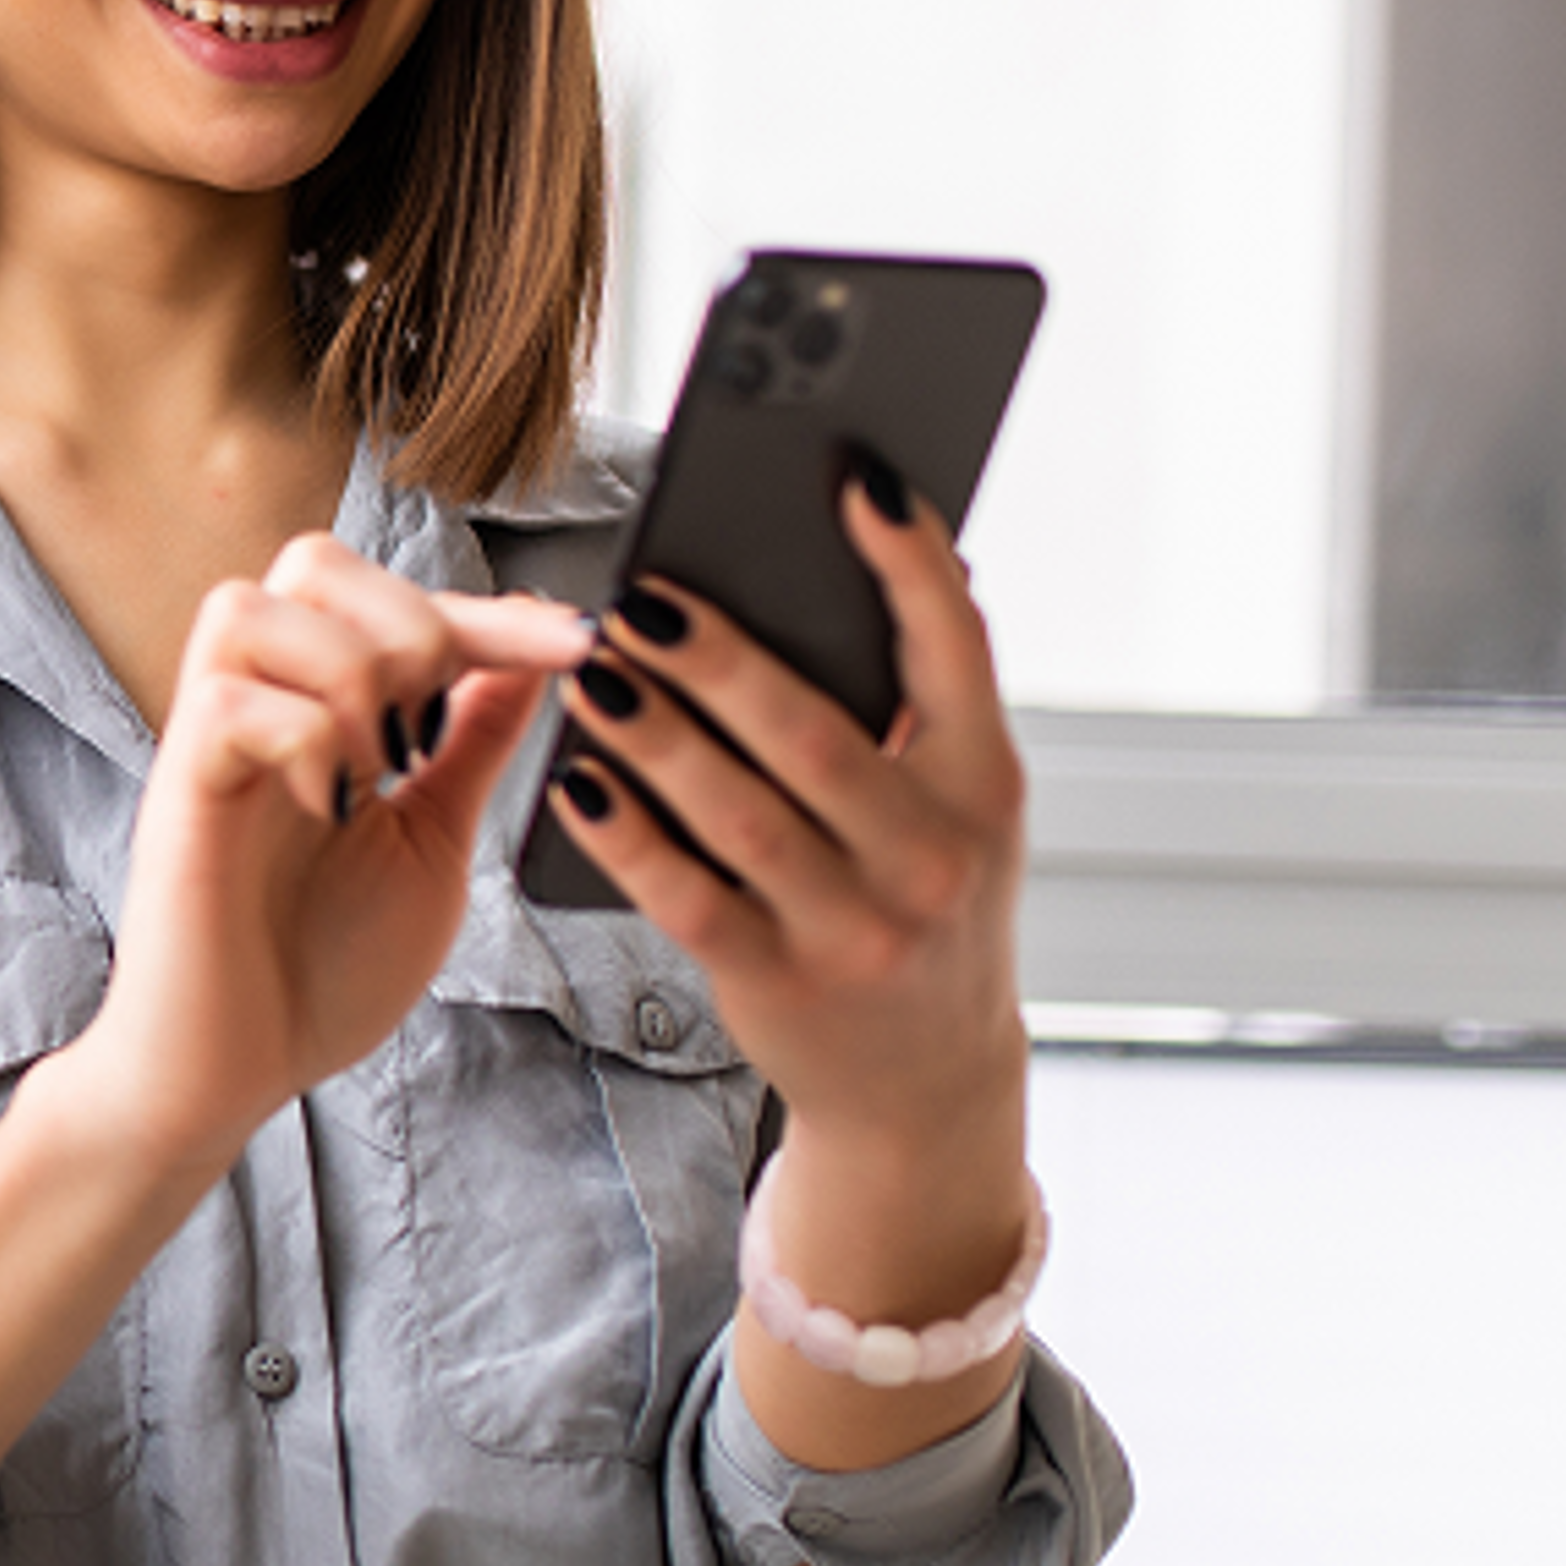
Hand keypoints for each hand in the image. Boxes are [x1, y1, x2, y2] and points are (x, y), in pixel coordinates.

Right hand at [60, 534, 594, 1173]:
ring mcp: (209, 742)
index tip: (585, 639)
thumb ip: (472, 743)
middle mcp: (258, 704)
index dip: (500, 613)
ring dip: (348, 674)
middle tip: (430, 732)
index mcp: (321, 708)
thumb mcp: (433, 840)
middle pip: (311, 558)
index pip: (404, 605)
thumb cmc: (319, 970)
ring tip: (377, 768)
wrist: (235, 1074)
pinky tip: (330, 805)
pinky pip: (230, 699)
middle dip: (407, 624)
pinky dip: (303, 735)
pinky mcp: (177, 789)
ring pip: (253, 604)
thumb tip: (534, 654)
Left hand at [548, 471, 1037, 1472]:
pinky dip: (627, 833)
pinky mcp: (779, 983)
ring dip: (655, 735)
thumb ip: (917, 708)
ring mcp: (859, 928)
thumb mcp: (957, 808)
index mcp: (987, 786)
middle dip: (722, 659)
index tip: (852, 479)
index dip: (909, 562)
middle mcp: (934, 857)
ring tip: (593, 668)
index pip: (957, 650)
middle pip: (815, 735)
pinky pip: (687, 895)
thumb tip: (862, 555)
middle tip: (644, 596)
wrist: (926, 1086)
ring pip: (740, 813)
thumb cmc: (922, 901)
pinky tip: (578, 778)